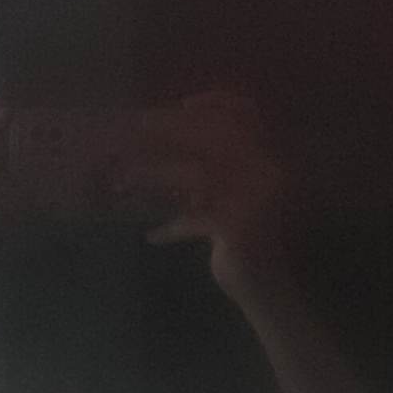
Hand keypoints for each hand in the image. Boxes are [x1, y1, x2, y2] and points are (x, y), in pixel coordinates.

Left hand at [120, 91, 289, 300]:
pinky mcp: (240, 230)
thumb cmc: (240, 239)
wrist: (269, 290)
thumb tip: (160, 141)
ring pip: (196, 177)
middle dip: (168, 130)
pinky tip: (152, 237)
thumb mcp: (226, 197)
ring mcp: (257, 201)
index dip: (214, 102)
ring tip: (123, 181)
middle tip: (131, 132)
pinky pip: (195, 220)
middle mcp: (267, 173)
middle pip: (212, 137)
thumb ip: (207, 168)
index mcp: (266, 159)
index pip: (244, 113)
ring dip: (155, 175)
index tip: (181, 104)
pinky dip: (171, 227)